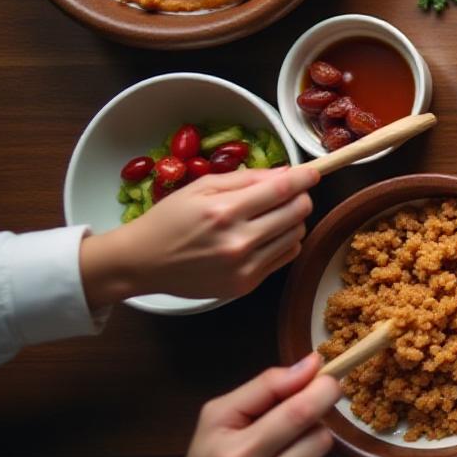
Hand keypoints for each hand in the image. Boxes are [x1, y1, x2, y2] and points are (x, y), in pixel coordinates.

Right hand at [81, 165, 317, 306]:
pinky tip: (265, 235)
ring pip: (296, 234)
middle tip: (287, 194)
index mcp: (224, 211)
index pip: (282, 190)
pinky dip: (284, 242)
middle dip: (299, 197)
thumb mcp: (201, 187)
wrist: (142, 262)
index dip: (304, 178)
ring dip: (292, 220)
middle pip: (297, 212)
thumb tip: (287, 172)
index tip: (313, 172)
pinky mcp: (246, 284)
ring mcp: (244, 266)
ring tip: (270, 215)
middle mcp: (238, 241)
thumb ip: (247, 178)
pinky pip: (286, 256)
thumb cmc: (168, 220)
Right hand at [161, 353, 338, 456]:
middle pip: (319, 434)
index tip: (327, 379)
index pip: (298, 412)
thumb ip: (264, 387)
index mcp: (235, 454)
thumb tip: (312, 364)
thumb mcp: (216, 420)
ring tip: (281, 454)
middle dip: (315, 419)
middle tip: (297, 417)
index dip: (323, 390)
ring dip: (310, 449)